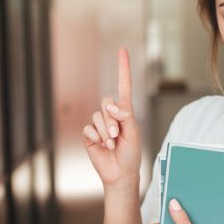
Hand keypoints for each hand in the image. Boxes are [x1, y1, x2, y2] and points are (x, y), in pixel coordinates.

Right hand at [82, 47, 141, 189]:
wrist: (120, 173)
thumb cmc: (131, 153)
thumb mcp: (134, 133)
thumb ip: (125, 117)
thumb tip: (111, 106)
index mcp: (125, 111)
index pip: (123, 85)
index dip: (122, 68)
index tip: (122, 49)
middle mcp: (111, 115)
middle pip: (106, 102)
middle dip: (112, 119)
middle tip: (117, 135)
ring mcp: (99, 124)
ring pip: (97, 116)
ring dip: (105, 131)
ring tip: (111, 143)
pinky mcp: (89, 134)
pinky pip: (88, 128)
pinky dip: (95, 137)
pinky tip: (100, 145)